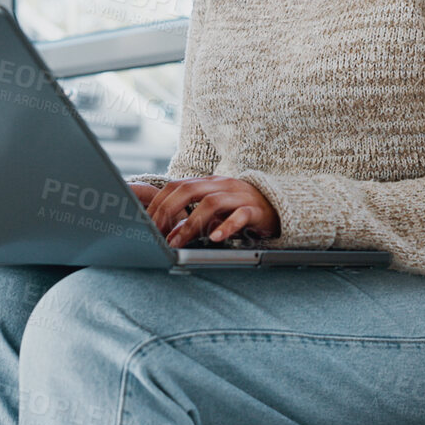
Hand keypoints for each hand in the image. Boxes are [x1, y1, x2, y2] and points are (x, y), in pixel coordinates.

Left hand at [143, 176, 279, 246]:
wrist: (277, 207)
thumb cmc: (239, 209)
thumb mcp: (212, 213)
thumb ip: (190, 221)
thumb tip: (168, 235)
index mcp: (207, 182)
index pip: (176, 186)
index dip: (159, 204)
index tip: (147, 224)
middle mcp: (221, 184)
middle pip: (188, 190)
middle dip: (168, 211)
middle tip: (157, 232)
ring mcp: (239, 195)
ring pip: (211, 203)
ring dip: (191, 223)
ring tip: (179, 241)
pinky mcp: (255, 209)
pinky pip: (240, 215)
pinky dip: (226, 226)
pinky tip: (216, 238)